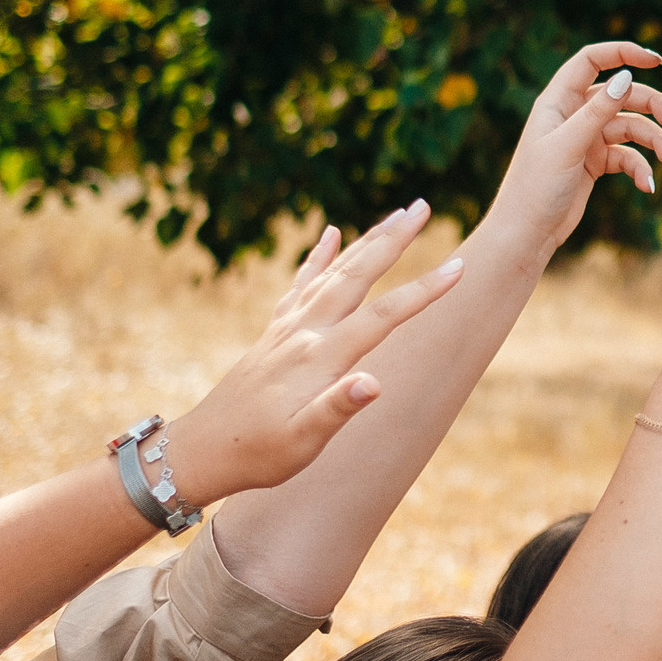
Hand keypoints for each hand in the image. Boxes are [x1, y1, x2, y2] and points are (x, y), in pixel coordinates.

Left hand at [171, 202, 464, 502]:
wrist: (201, 450)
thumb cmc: (259, 454)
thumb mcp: (302, 443)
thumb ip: (336, 409)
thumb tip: (373, 383)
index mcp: (319, 358)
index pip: (382, 317)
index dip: (423, 292)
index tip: (460, 267)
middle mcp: (304, 332)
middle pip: (356, 274)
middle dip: (392, 239)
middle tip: (422, 206)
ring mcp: (287, 328)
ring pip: (334, 271)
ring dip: (366, 240)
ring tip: (395, 214)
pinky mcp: (275, 332)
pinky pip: (302, 282)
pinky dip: (319, 255)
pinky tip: (331, 234)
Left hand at [502, 42, 661, 240]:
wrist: (526, 234)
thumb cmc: (535, 188)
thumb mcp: (568, 146)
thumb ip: (597, 111)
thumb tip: (626, 77)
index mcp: (559, 101)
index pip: (592, 61)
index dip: (623, 53)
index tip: (656, 61)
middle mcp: (574, 114)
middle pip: (622, 95)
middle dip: (653, 107)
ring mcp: (586, 138)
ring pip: (631, 127)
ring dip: (654, 141)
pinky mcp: (596, 162)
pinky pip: (627, 156)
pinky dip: (640, 168)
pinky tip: (648, 185)